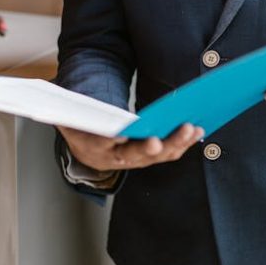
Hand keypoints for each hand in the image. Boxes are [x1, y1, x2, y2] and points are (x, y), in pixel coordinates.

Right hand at [57, 122, 204, 171]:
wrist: (87, 149)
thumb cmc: (81, 127)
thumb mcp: (69, 119)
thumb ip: (74, 112)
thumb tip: (68, 103)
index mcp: (93, 148)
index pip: (100, 146)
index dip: (110, 142)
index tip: (119, 135)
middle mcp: (115, 159)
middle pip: (135, 155)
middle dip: (149, 148)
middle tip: (158, 141)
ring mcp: (135, 161)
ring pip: (157, 156)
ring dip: (175, 144)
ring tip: (191, 129)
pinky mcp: (150, 158)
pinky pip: (168, 154)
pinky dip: (183, 144)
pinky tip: (197, 131)